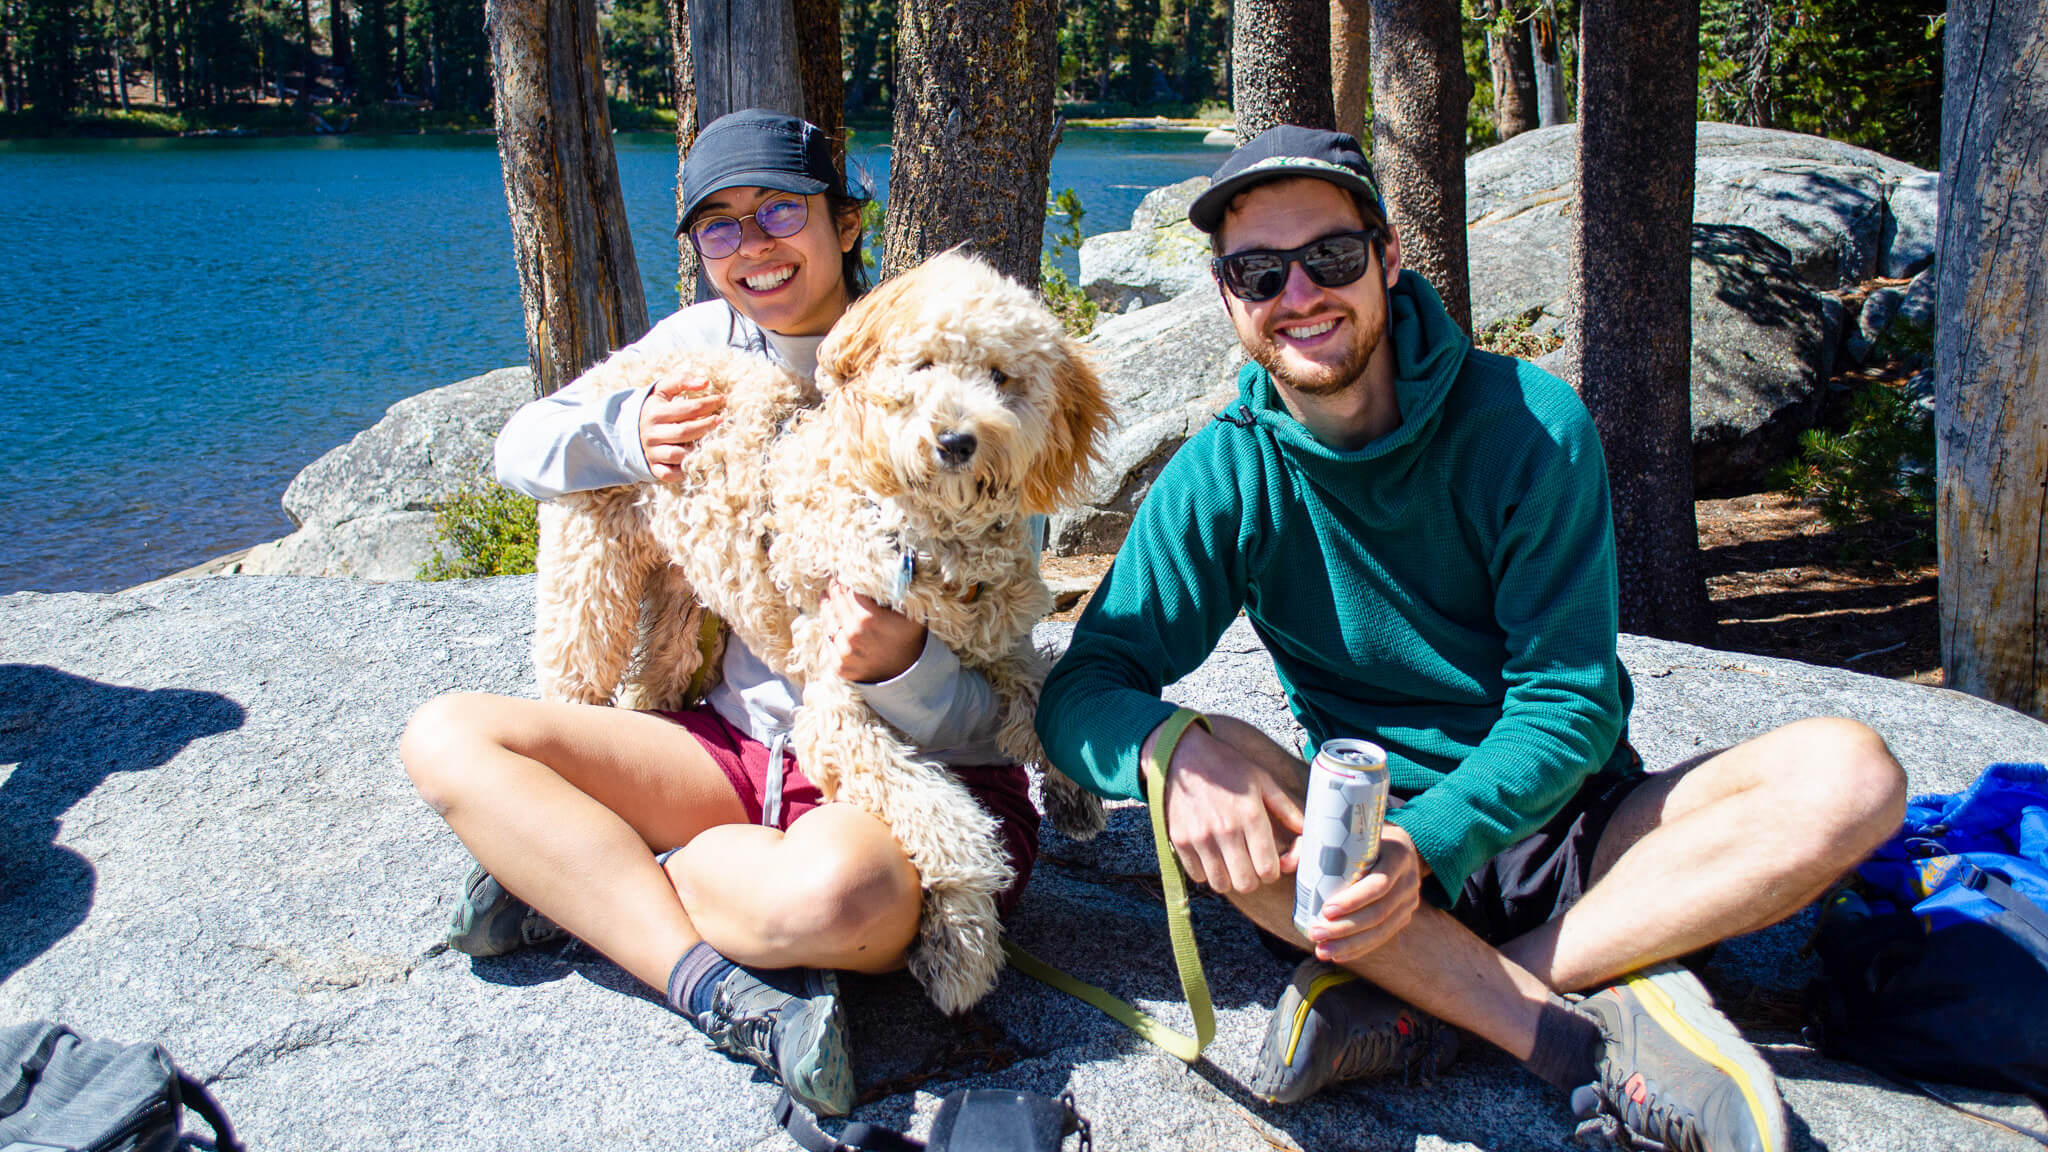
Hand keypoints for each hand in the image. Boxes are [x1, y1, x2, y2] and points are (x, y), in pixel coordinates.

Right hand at [640, 375, 726, 480]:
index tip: (722, 400)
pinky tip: (693, 461)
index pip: (687, 409)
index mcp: (655, 413)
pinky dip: (681, 471)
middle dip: (707, 425)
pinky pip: (668, 474)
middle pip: (685, 432)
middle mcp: (651, 434)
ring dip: (696, 449)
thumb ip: (681, 381)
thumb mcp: (662, 390)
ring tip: (709, 440)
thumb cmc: (655, 407)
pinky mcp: (654, 468)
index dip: (708, 404)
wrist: (630, 429)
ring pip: (678, 455)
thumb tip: (705, 381)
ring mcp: (652, 453)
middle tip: (721, 420)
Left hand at [823, 582, 927, 682]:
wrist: (908, 675)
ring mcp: (844, 652)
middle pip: (836, 601)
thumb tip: (893, 567)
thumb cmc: (910, 639)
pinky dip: (829, 629)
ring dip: (826, 607)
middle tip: (833, 581)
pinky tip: (831, 620)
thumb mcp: (911, 612)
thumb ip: (900, 590)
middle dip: (835, 589)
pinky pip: (828, 641)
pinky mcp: (839, 666)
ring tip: (826, 598)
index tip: (843, 573)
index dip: (846, 579)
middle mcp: (852, 635)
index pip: (849, 589)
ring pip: (827, 621)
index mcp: (867, 618)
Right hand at [1157, 719, 1305, 894]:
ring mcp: (1200, 837)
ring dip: (1229, 878)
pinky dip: (1206, 872)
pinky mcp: (1180, 840)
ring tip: (1230, 861)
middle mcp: (1226, 829)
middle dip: (1253, 878)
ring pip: (1221, 884)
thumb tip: (1305, 831)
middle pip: (1246, 883)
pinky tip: (1211, 855)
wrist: (1183, 755)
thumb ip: (1286, 808)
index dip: (1273, 872)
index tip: (1269, 863)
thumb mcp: (1262, 780)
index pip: (1268, 869)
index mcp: (1251, 815)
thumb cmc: (1227, 766)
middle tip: (1250, 864)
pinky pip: (1198, 876)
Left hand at [1300, 823, 1423, 963]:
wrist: (1397, 847)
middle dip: (1345, 927)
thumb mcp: (1345, 833)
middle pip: (1379, 912)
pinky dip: (1359, 948)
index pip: (1379, 883)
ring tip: (1321, 950)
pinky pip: (1383, 937)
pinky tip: (1337, 954)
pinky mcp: (1404, 917)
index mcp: (1397, 855)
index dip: (1354, 900)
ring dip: (1349, 944)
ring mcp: (1409, 901)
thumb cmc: (1362, 839)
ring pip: (1381, 930)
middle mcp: (1408, 880)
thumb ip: (1314, 845)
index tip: (1326, 910)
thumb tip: (1287, 864)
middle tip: (1315, 933)